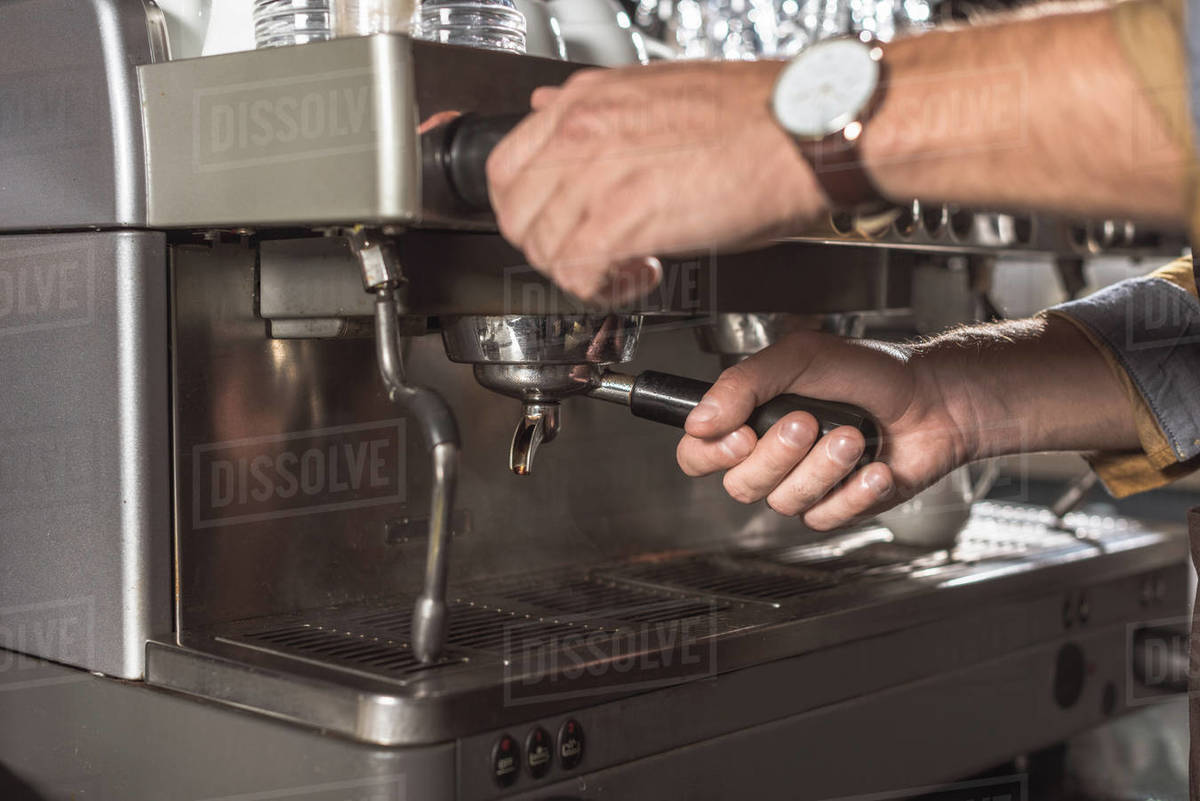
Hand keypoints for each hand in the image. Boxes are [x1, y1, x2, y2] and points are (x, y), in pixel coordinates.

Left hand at [487, 61, 826, 303]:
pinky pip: (578, 272)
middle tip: (589, 256)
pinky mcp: (626, 218)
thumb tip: (551, 110)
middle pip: (515, 213)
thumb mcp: (657, 92)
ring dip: (580, 272)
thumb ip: (597, 110)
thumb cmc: (753, 117)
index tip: (555, 226)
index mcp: (584, 99)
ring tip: (625, 268)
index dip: (526, 211)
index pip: (505, 166)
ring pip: (543, 247)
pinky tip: (641, 277)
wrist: (802, 130)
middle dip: (547, 247)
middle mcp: (581, 130)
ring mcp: (598, 173)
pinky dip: (603, 289)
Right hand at [676, 330, 971, 530]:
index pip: (698, 454)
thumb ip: (743, 383)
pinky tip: (875, 467)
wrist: (933, 399)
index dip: (710, 455)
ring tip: (853, 436)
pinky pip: (825, 518)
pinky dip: (854, 491)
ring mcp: (803, 485)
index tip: (741, 435)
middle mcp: (770, 456)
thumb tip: (699, 420)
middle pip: (740, 484)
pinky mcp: (838, 508)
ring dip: (823, 468)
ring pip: (784, 503)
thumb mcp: (800, 357)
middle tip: (808, 421)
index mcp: (750, 418)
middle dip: (778, 454)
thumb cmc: (869, 372)